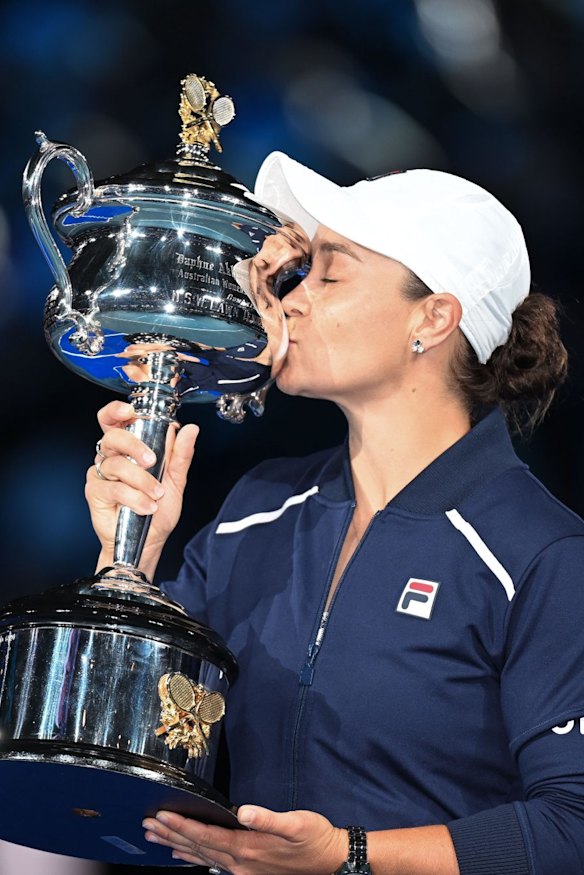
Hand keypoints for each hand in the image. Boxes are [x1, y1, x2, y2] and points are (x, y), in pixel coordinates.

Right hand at [85, 400, 198, 576]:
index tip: (129, 411)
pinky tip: (146, 506)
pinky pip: (112, 487)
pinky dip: (133, 497)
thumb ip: (181, 454)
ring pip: (116, 464)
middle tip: (152, 460)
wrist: (149, 540)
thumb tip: (190, 429)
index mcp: (130, 447)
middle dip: (133, 445)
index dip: (116, 411)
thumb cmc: (159, 509)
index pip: (115, 419)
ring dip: (141, 480)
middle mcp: (113, 456)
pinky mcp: (95, 492)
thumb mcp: (176, 479)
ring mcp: (102, 473)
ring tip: (156, 494)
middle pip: (112, 436)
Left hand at [142, 805, 346, 874]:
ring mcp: (242, 869)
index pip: (206, 836)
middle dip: (171, 835)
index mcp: (248, 848)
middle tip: (146, 826)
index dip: (182, 826)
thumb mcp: (296, 823)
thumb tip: (243, 811)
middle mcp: (240, 863)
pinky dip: (194, 856)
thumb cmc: (314, 838)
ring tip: (156, 838)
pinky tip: (184, 853)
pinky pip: (212, 863)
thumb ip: (268, 818)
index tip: (161, 816)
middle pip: (198, 848)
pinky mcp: (247, 869)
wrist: (330, 861)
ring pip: (202, 857)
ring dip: (177, 846)